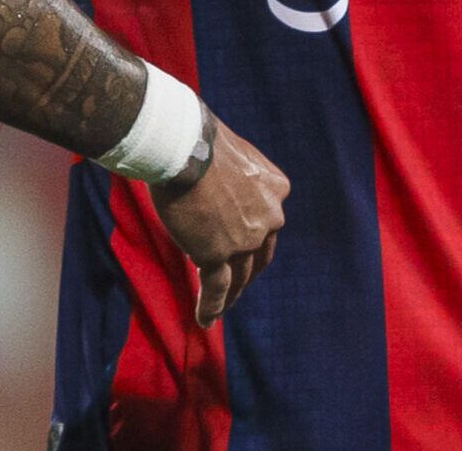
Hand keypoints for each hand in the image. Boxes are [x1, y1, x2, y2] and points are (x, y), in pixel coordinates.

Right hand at [151, 118, 287, 325]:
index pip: (267, 222)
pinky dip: (212, 307)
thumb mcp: (233, 156)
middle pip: (260, 254)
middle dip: (249, 271)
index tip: (239, 243)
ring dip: (231, 296)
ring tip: (223, 308)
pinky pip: (216, 288)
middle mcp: (269, 217)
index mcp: (276, 189)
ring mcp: (244, 239)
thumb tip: (216, 184)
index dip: (253, 236)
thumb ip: (236, 177)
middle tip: (237, 284)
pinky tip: (206, 321)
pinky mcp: (217, 254)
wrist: (185, 146)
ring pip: (240, 277)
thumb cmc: (200, 140)